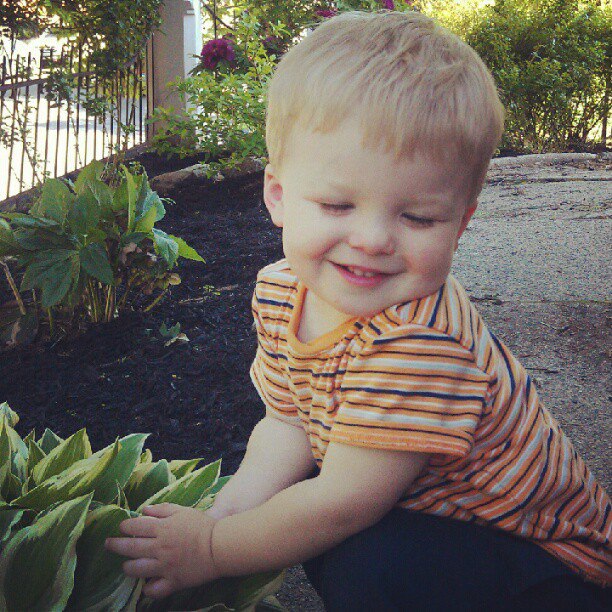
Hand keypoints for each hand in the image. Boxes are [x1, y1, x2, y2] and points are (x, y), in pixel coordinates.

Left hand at [105, 503, 219, 598]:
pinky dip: (148, 588)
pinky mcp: (173, 581)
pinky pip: (154, 590)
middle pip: (131, 547)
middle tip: (108, 544)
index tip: (121, 526)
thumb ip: (162, 509)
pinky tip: (146, 585)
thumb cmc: (202, 525)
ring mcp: (164, 566)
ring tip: (125, 566)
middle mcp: (159, 548)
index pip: (136, 526)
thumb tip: (144, 510)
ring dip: (127, 567)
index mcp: (162, 528)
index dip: (125, 526)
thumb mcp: (183, 511)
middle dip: (116, 545)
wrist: (219, 546)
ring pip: (137, 569)